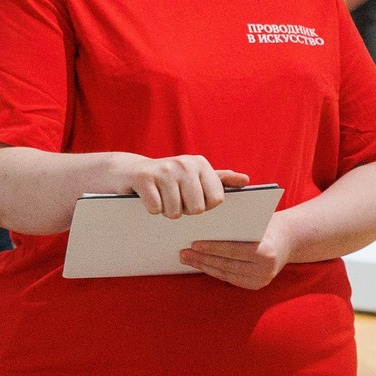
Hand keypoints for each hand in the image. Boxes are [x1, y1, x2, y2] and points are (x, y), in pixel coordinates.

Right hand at [107, 155, 246, 217]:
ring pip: (174, 212)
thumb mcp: (195, 176)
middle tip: (174, 200)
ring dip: (167, 212)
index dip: (204, 207)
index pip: (216, 200)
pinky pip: (156, 209)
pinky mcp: (144, 178)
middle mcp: (184, 163)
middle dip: (184, 211)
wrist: (129, 172)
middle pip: (196, 209)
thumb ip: (221, 180)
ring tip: (161, 199)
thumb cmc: (168, 179)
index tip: (193, 200)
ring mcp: (164, 169)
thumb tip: (246, 180)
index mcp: (200, 163)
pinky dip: (151, 210)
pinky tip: (147, 198)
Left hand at [181, 209, 296, 289]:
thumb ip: (237, 223)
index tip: (194, 244)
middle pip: (227, 265)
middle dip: (202, 259)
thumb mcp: (257, 219)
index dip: (212, 248)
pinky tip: (201, 264)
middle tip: (183, 253)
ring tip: (187, 258)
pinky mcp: (256, 286)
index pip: (234, 251)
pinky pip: (230, 279)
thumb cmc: (268, 223)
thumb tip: (205, 224)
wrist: (290, 240)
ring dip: (204, 267)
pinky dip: (214, 271)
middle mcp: (265, 269)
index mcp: (266, 251)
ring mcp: (261, 280)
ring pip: (226, 274)